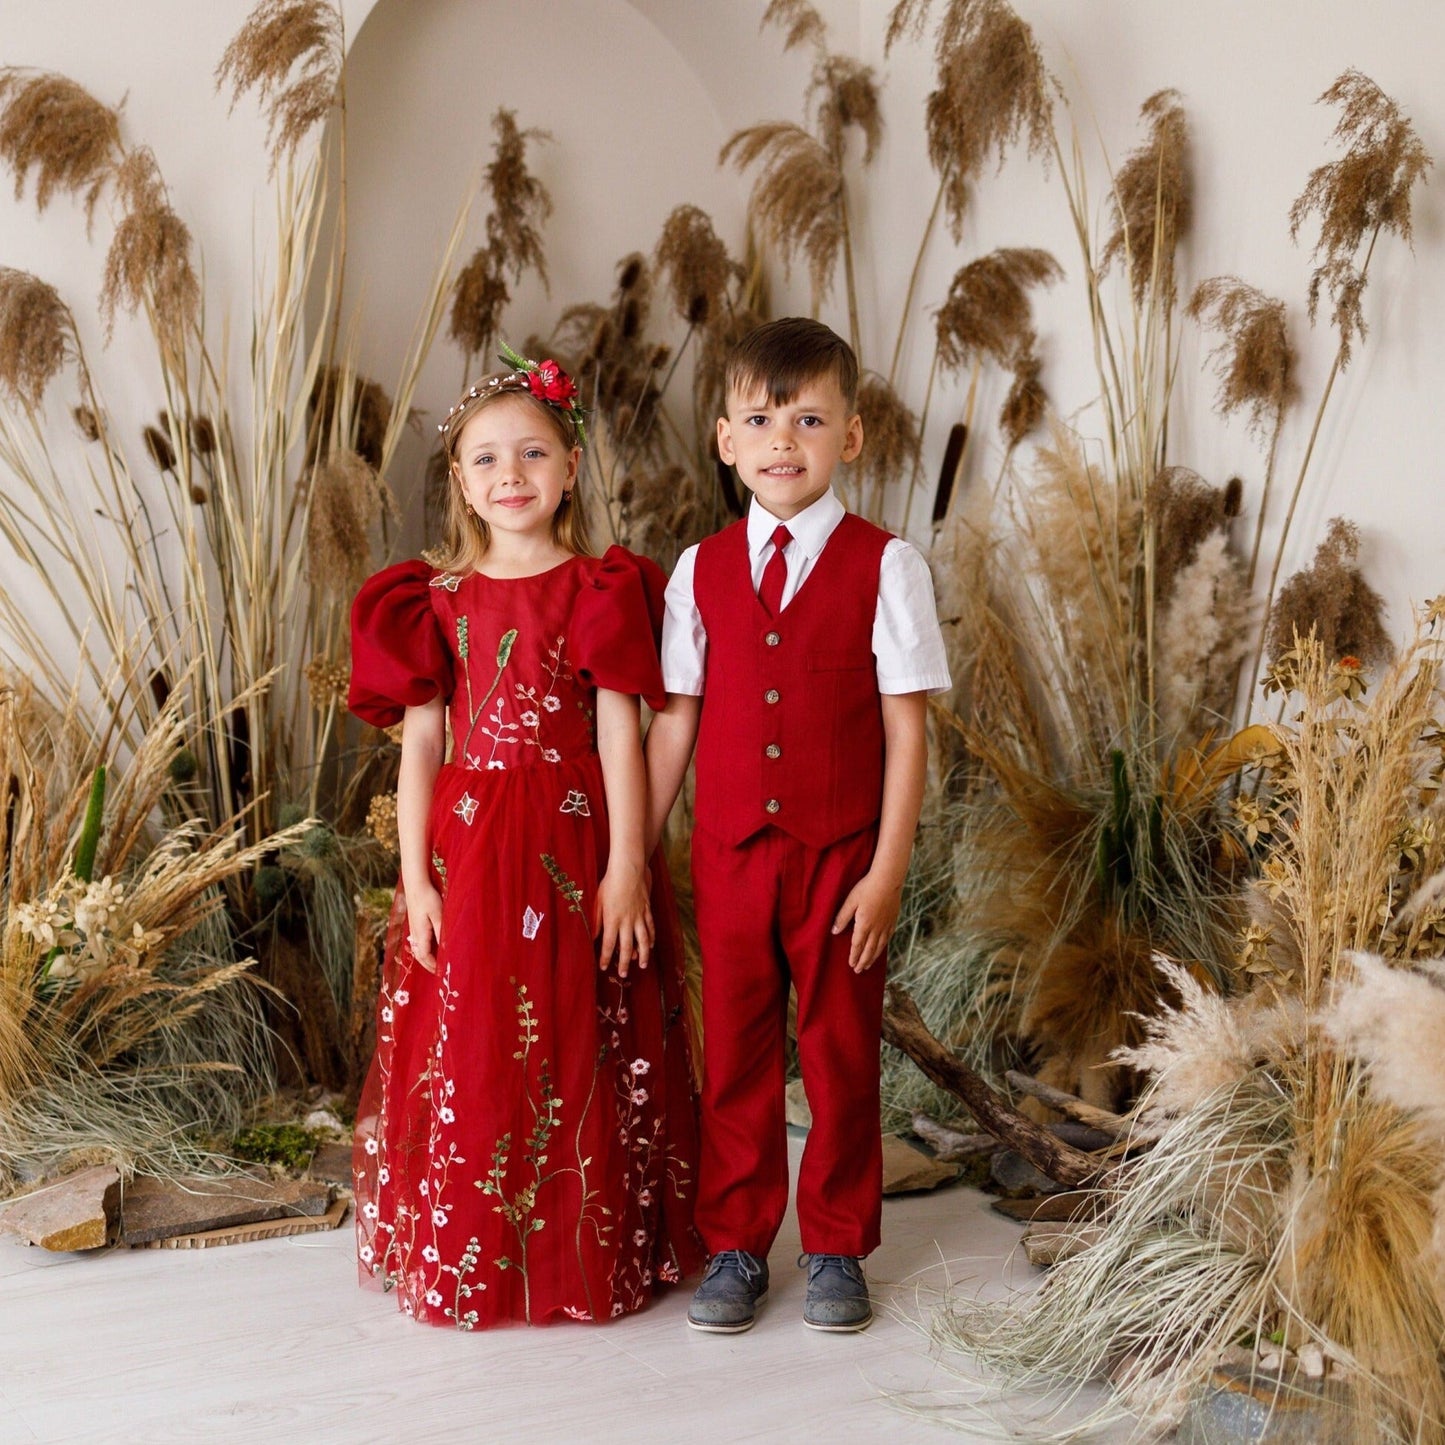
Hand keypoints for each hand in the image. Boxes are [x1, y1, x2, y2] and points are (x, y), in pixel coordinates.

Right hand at [405, 881, 444, 973]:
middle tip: (439, 972)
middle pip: (419, 955)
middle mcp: (415, 933)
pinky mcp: (414, 922)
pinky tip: (432, 946)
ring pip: (418, 948)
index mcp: (420, 933)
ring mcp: (413, 928)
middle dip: (428, 965)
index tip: (442, 973)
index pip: (425, 956)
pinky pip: (418, 941)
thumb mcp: (438, 915)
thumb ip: (441, 932)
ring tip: (436, 962)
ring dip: (426, 957)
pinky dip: (424, 949)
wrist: (416, 884)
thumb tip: (445, 949)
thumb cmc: (428, 898)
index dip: (433, 966)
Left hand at [594, 862, 653, 977]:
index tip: (604, 967)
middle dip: (625, 962)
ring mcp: (639, 916)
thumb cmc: (610, 883)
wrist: (628, 869)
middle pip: (627, 947)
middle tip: (624, 974)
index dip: (606, 957)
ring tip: (643, 965)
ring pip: (643, 940)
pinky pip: (651, 927)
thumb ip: (596, 920)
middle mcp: (627, 921)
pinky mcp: (647, 909)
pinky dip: (652, 938)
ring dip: (643, 954)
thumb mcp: (598, 901)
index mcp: (612, 919)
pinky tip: (651, 945)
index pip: (608, 944)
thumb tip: (593, 936)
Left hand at [831, 870, 902, 972]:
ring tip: (868, 965)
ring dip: (873, 957)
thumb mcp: (850, 901)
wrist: (888, 880)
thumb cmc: (867, 888)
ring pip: (879, 946)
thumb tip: (834, 931)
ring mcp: (886, 925)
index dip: (854, 956)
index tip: (851, 964)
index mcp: (864, 924)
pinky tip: (881, 949)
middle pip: (869, 949)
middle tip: (858, 970)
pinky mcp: (893, 920)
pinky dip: (883, 947)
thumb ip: (842, 917)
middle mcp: (876, 928)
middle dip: (863, 961)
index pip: (857, 945)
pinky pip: (888, 938)